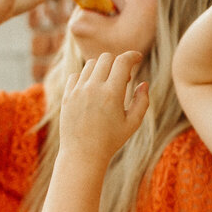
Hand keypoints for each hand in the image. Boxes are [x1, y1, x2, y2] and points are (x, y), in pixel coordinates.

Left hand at [59, 49, 148, 164]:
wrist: (82, 154)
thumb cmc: (111, 141)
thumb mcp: (132, 123)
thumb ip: (142, 101)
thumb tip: (144, 83)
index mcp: (112, 94)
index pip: (123, 61)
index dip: (132, 56)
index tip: (138, 58)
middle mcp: (93, 88)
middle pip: (106, 58)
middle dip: (117, 62)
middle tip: (123, 78)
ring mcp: (77, 91)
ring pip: (91, 65)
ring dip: (102, 69)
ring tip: (108, 85)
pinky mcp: (67, 96)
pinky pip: (76, 75)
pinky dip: (86, 77)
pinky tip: (92, 90)